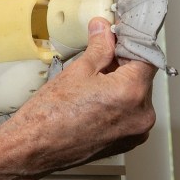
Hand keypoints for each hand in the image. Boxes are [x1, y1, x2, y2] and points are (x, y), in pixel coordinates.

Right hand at [0, 17, 157, 179]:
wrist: (33, 148)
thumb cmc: (49, 116)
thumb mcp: (77, 71)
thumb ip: (99, 48)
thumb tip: (105, 31)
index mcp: (131, 93)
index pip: (146, 56)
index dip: (130, 44)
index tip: (118, 37)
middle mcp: (141, 115)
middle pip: (142, 78)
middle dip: (123, 66)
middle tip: (99, 60)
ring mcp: (135, 132)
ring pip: (136, 97)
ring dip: (120, 86)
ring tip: (91, 86)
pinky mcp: (126, 143)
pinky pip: (129, 116)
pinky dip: (117, 105)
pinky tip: (93, 102)